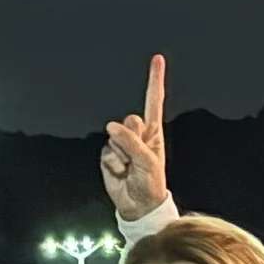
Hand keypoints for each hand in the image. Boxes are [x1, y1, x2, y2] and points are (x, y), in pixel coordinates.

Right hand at [99, 53, 168, 221]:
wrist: (137, 205)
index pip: (153, 100)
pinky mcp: (108, 155)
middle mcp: (137, 134)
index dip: (155, 80)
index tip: (157, 59)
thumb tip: (110, 127)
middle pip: (130, 120)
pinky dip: (113, 164)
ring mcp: (121, 143)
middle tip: (138, 159)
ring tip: (130, 169)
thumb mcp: (148, 160)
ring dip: (123, 155)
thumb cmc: (151, 182)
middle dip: (132, 138)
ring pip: (115, 136)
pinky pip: (106, 152)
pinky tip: (121, 172)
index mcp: (153, 132)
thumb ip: (131, 141)